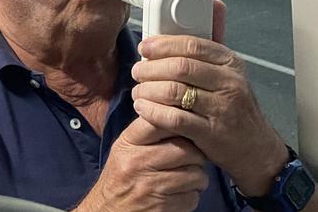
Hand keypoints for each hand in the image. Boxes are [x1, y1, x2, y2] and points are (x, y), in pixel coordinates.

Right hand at [75, 117, 208, 211]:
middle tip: (191, 159)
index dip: (177, 123)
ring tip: (186, 178)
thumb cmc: (119, 178)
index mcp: (128, 144)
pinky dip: (191, 197)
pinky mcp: (163, 207)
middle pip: (187, 149)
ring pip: (196, 174)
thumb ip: (145, 133)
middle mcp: (138, 162)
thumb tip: (174, 114)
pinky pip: (193, 197)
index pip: (159, 122)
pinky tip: (179, 195)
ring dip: (197, 178)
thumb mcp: (123, 150)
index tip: (184, 129)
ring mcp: (151, 186)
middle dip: (196, 155)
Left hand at [131, 0, 287, 195]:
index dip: (163, 44)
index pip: (192, 45)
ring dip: (148, 90)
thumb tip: (214, 4)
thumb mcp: (230, 72)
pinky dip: (153, 112)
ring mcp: (222, 109)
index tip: (145, 48)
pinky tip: (143, 109)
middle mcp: (230, 84)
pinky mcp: (212, 133)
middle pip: (180, 67)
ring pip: (174, 91)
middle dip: (151, 68)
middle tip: (137, 71)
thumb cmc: (236, 107)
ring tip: (137, 91)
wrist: (256, 148)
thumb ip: (215, 41)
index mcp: (231, 63)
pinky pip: (174, 118)